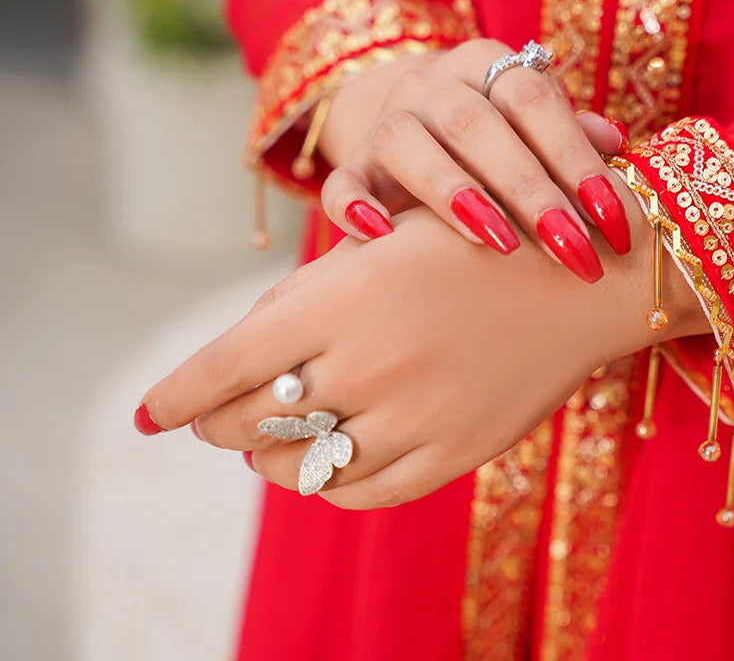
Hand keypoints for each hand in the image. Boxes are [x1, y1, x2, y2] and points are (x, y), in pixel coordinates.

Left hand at [137, 183, 707, 508]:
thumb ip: (309, 295)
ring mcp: (415, 416)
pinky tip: (322, 470)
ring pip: (305, 468)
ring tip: (264, 451)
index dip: (175, 395)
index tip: (148, 414)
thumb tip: (243, 352)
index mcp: (344, 298)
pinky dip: (329, 487)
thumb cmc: (478, 240)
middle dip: (218, 423)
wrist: (584, 276)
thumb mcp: (386, 241)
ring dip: (269, 462)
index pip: (224, 365)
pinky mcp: (455, 453)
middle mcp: (371, 363)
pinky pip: (366, 493)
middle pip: (252, 423)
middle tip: (214, 420)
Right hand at [316, 39, 632, 282]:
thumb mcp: (534, 127)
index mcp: (486, 65)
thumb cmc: (499, 138)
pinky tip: (381, 237)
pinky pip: (342, 181)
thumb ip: (569, 134)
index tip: (612, 215)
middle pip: (475, 124)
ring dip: (455, 193)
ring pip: (408, 143)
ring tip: (500, 244)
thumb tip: (614, 143)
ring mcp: (387, 122)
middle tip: (571, 245)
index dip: (573, 154)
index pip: (531, 96)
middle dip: (528, 188)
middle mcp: (433, 85)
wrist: (416, 127)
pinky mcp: (354, 165)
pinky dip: (355, 207)